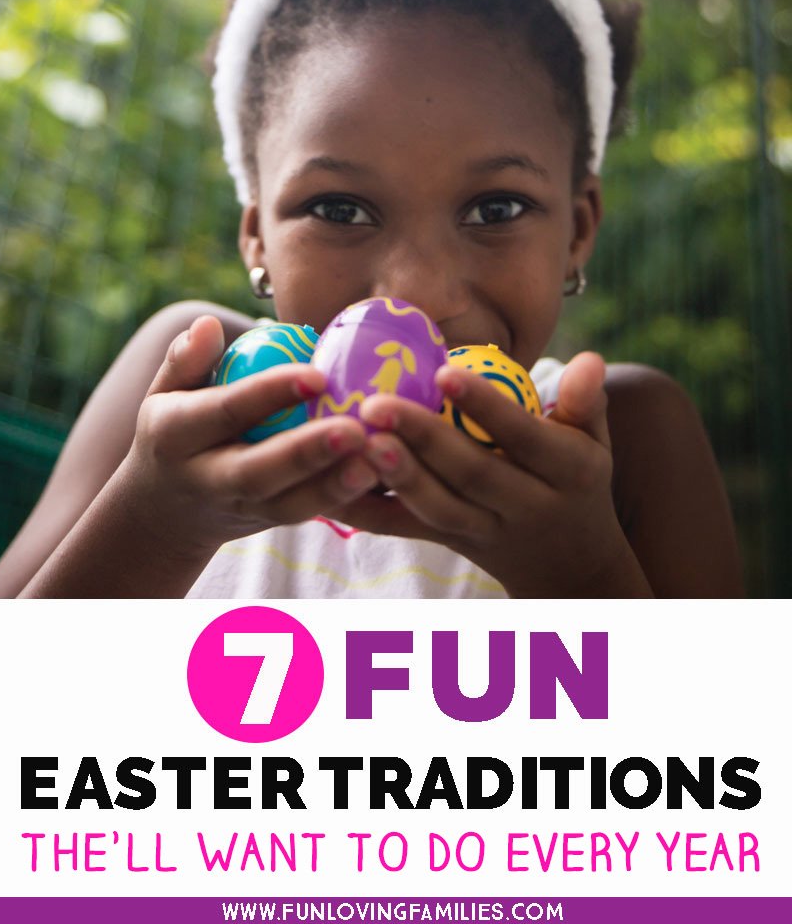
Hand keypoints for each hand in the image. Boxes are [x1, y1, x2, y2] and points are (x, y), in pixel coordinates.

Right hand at [124, 315, 378, 550]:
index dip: (268, 393)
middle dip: (307, 453)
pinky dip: (345, 500)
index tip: (317, 374)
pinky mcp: (268, 524)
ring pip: (288, 506)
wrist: (165, 510)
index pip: (225, 411)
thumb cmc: (176, 428)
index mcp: (176, 436)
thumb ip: (185, 360)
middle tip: (356, 429)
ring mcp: (239, 509)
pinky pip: (307, 514)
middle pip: (257, 472)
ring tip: (378, 461)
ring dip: (334, 486)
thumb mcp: (165, 392)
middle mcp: (207, 479)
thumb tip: (209, 323)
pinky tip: (383, 478)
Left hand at [341, 352, 651, 596]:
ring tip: (356, 441)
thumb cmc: (577, 480)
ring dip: (395, 477)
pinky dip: (365, 511)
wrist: (570, 565)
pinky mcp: (449, 542)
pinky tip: (329, 484)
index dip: (487, 407)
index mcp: (566, 473)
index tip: (447, 371)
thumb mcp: (596, 442)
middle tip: (375, 404)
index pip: (524, 437)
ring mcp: (485, 530)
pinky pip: (405, 530)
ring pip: (437, 509)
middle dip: (424, 439)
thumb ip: (587, 401)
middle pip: (472, 475)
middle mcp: (526, 506)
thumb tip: (589, 357)